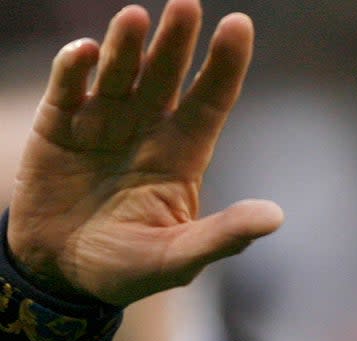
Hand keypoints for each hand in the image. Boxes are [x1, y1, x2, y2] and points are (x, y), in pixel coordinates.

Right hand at [6, 0, 283, 305]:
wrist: (62, 275)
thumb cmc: (128, 267)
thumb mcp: (179, 258)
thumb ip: (224, 236)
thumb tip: (275, 217)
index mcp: (183, 155)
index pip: (211, 100)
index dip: (225, 64)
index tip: (239, 25)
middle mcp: (146, 128)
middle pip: (166, 75)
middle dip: (176, 42)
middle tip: (186, 6)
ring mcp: (102, 122)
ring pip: (119, 73)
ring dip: (128, 46)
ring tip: (136, 18)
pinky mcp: (59, 126)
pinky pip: (69, 89)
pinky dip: (75, 69)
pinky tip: (87, 53)